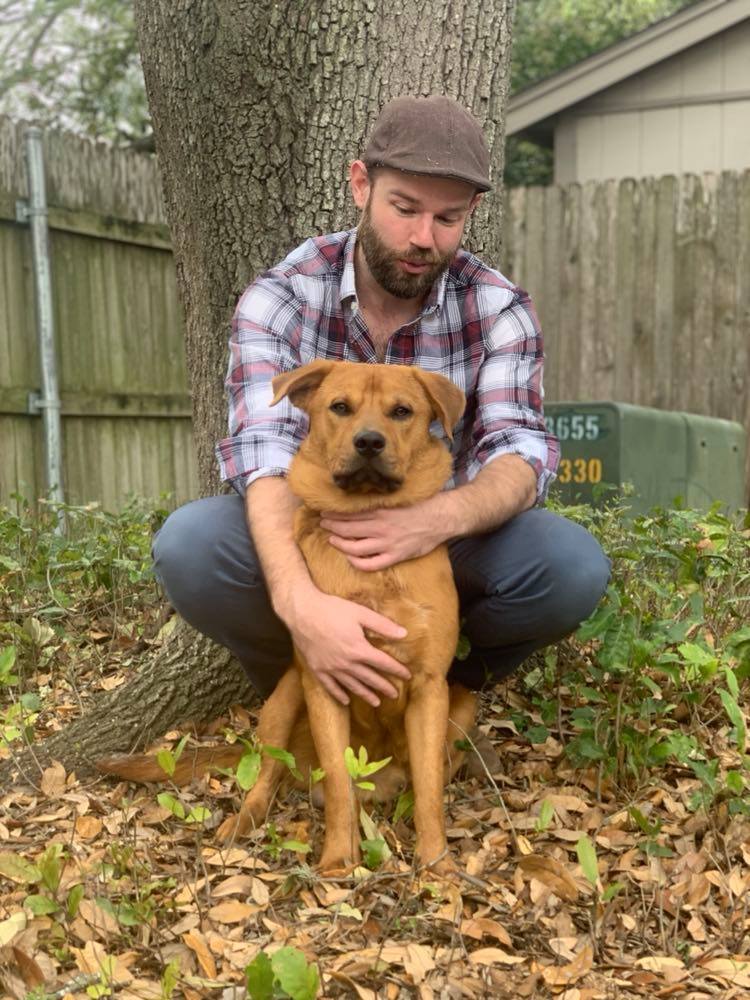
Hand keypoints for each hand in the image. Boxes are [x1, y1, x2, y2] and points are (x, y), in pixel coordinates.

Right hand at [285, 587, 410, 705]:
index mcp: (359, 649)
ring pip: (352, 685)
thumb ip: (382, 625)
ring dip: (365, 694)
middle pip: (370, 678)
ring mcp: (331, 668)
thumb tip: (404, 634)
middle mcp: (347, 663)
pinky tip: (346, 700)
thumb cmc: (332, 609)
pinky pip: (330, 686)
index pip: (383, 663)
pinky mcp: (317, 669)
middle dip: (384, 687)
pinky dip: (339, 694)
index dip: (397, 670)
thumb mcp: (360, 613)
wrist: (302, 612)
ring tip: (376, 702)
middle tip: (395, 695)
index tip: (407, 676)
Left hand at [320, 503, 446, 570]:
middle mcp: (381, 527)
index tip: (325, 512)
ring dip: (340, 544)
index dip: (335, 513)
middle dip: (332, 526)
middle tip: (323, 523)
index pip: (350, 513)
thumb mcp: (398, 498)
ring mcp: (388, 544)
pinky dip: (357, 563)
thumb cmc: (422, 505)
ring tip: (331, 539)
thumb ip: (381, 501)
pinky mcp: (396, 556)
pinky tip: (350, 558)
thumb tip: (362, 499)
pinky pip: (371, 564)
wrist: (442, 518)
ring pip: (355, 548)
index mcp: (381, 511)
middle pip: (348, 529)